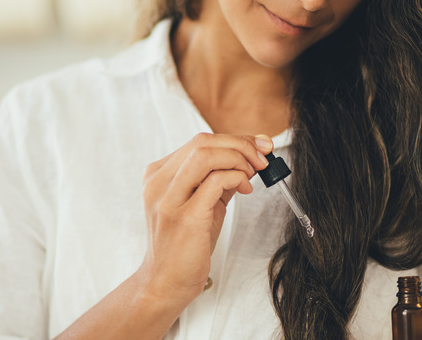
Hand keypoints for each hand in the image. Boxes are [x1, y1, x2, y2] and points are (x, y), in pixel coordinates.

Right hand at [136, 133, 272, 305]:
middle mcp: (158, 182)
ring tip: (253, 172)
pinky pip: (215, 181)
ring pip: (205, 154)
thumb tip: (250, 156)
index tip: (259, 145)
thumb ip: (220, 179)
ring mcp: (168, 198)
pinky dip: (237, 177)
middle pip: (202, 142)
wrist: (165, 281)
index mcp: (159, 175)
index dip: (234, 139)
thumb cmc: (183, 244)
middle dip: (240, 144)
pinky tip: (245, 188)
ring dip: (238, 158)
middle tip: (263, 158)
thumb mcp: (202, 203)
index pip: (198, 142)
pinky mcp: (184, 215)